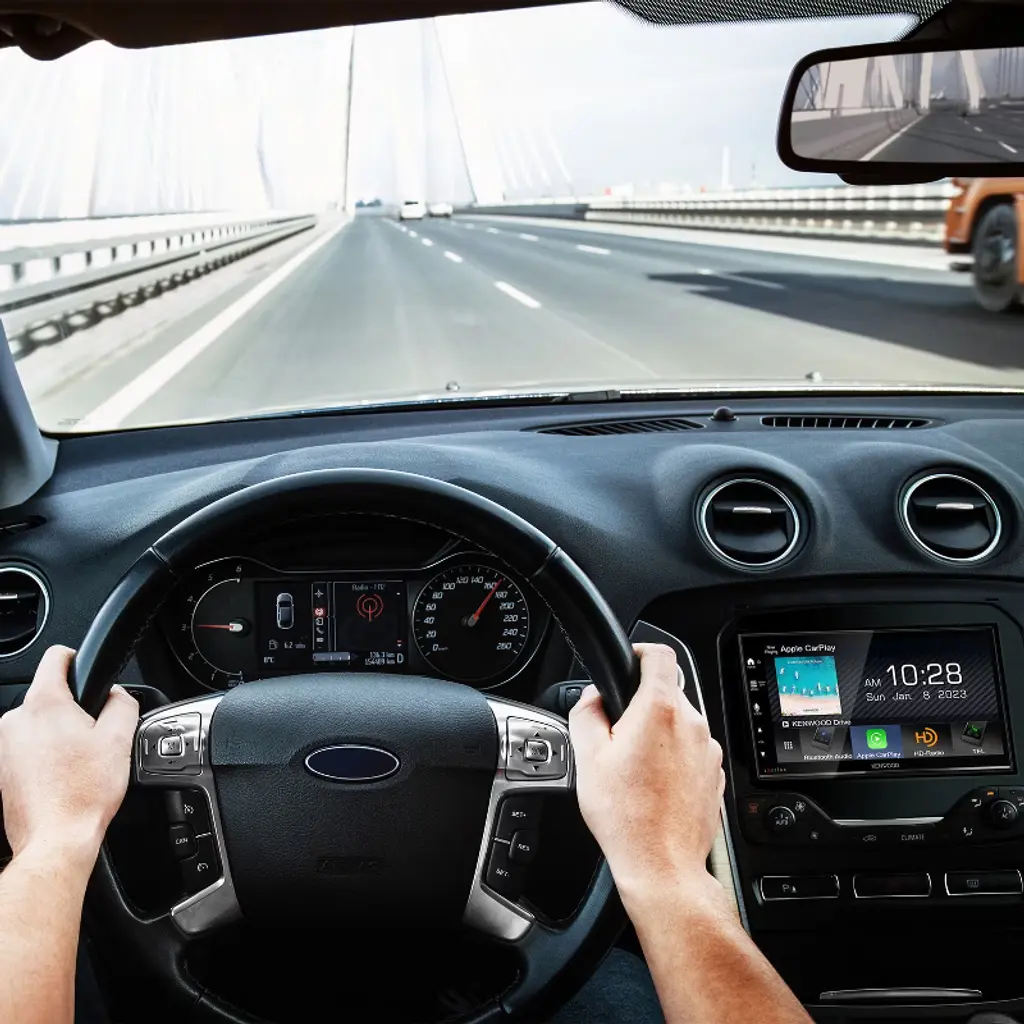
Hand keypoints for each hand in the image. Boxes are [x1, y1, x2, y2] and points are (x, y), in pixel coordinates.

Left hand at [0, 647, 137, 863]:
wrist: (56, 839)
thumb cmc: (83, 793)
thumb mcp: (120, 738)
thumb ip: (122, 703)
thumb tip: (117, 695)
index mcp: (44, 704)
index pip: (57, 657)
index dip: (78, 659)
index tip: (89, 672)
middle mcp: (16, 720)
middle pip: (50, 695)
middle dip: (74, 709)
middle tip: (96, 735)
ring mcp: (5, 746)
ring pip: (40, 724)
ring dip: (60, 735)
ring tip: (80, 762)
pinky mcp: (2, 769)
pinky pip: (29, 749)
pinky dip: (46, 756)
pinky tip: (64, 777)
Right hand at [569, 643, 724, 906]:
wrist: (662, 865)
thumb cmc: (627, 817)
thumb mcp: (587, 758)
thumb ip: (586, 713)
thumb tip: (592, 698)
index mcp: (659, 710)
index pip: (660, 654)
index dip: (641, 651)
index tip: (630, 661)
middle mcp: (692, 723)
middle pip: (667, 691)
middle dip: (641, 704)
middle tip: (617, 733)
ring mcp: (708, 749)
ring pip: (680, 723)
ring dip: (658, 733)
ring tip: (634, 767)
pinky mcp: (715, 773)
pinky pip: (692, 750)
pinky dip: (674, 757)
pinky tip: (653, 784)